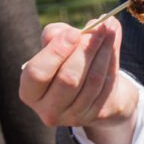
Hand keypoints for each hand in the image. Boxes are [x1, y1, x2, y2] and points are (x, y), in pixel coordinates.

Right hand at [19, 20, 140, 143]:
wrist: (89, 87)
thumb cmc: (64, 60)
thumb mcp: (54, 46)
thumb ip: (55, 35)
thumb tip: (72, 32)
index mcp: (30, 92)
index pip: (38, 73)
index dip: (56, 52)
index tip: (73, 32)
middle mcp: (49, 110)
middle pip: (68, 79)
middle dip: (85, 50)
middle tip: (98, 27)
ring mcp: (74, 116)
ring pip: (92, 81)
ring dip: (104, 51)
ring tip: (109, 28)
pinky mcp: (96, 115)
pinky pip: (107, 85)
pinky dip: (112, 61)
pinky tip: (113, 42)